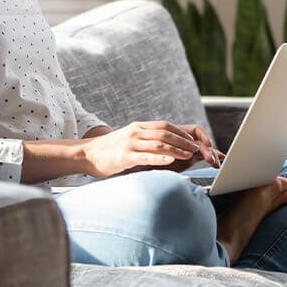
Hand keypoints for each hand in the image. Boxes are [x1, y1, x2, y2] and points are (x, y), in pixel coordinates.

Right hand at [107, 123, 225, 176]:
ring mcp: (130, 143)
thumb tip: (170, 150)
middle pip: (166, 133)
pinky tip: (170, 161)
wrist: (87, 154)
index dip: (183, 133)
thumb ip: (147, 141)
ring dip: (177, 149)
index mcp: (139, 127)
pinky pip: (145, 156)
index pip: (166, 126)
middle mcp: (136, 132)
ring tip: (190, 155)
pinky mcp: (124, 156)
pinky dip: (160, 158)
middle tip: (198, 149)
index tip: (195, 141)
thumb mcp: (130, 140)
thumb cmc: (110, 150)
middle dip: (185, 141)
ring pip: (158, 144)